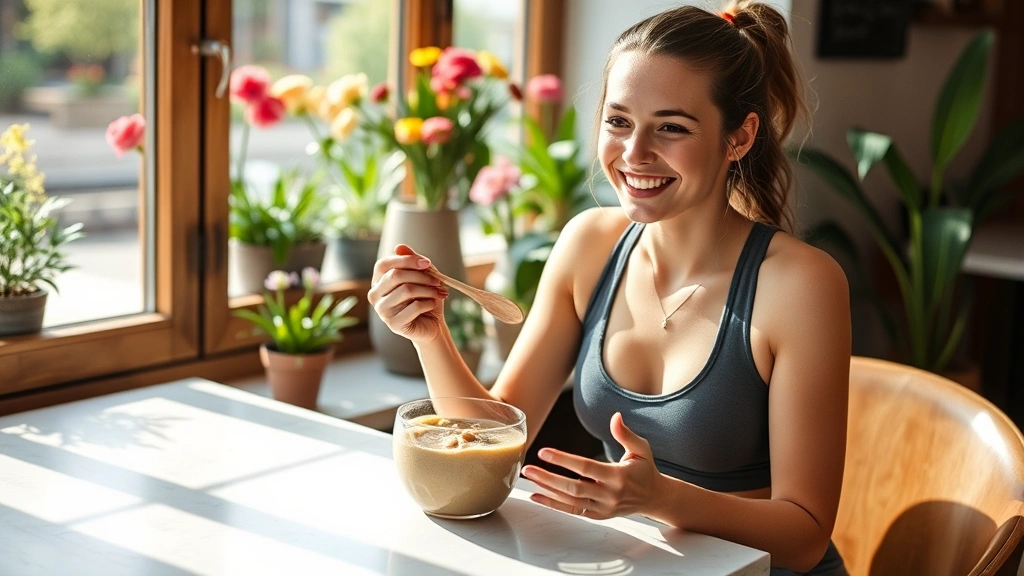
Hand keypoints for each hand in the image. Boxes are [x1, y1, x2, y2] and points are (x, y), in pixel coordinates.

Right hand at [367, 244, 448, 343]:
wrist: (432, 324)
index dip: (406, 260)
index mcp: (378, 281)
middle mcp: (375, 295)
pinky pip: (414, 307)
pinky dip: (429, 302)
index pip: (384, 264)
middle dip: (422, 276)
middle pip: (396, 276)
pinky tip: (433, 304)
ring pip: (406, 290)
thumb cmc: (424, 297)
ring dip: (428, 289)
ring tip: (440, 293)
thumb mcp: (422, 276)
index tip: (427, 263)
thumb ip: (412, 261)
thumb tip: (400, 247)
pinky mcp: (393, 324)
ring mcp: (382, 311)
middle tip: (439, 281)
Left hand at [521, 412, 661, 519]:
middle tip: (528, 468)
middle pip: (573, 487)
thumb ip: (626, 434)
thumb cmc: (645, 470)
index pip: (586, 468)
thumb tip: (615, 416)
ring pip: (570, 501)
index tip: (544, 452)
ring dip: (547, 490)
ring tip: (529, 479)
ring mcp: (603, 508)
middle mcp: (609, 495)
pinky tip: (537, 496)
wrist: (654, 498)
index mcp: (619, 476)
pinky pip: (572, 510)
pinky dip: (553, 504)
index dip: (563, 460)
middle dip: (548, 478)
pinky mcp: (598, 516)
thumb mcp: (641, 449)